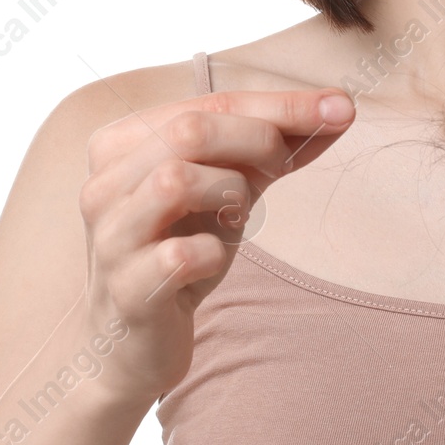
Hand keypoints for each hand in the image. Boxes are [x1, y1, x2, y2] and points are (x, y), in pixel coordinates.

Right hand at [77, 84, 355, 407]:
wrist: (134, 342)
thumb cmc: (180, 249)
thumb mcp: (228, 189)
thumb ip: (274, 148)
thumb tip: (338, 109)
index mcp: (122, 143)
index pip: (209, 102)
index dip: (280, 103)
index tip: (341, 107)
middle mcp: (103, 183)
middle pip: (189, 130)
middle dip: (259, 138)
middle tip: (288, 164)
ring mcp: (110, 236)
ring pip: (175, 181)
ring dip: (229, 193)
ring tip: (236, 216)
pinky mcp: (126, 288)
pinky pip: (180, 255)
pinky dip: (212, 253)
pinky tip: (210, 262)